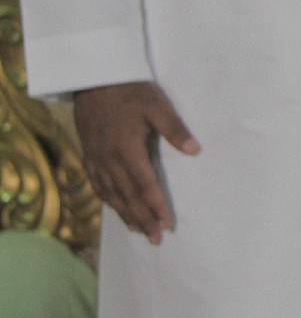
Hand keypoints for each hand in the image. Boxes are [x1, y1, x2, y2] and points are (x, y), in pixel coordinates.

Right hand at [73, 81, 199, 244]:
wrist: (93, 77)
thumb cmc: (129, 89)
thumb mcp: (157, 105)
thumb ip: (175, 129)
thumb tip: (194, 151)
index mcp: (127, 149)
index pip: (145, 185)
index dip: (156, 206)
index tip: (166, 224)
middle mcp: (109, 159)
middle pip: (127, 196)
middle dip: (142, 219)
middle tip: (155, 239)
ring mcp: (96, 158)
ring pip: (111, 194)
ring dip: (125, 214)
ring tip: (138, 230)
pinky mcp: (88, 154)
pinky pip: (97, 184)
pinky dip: (108, 200)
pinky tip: (115, 207)